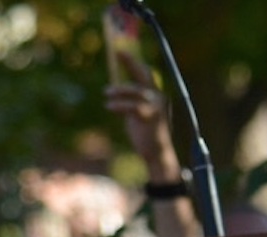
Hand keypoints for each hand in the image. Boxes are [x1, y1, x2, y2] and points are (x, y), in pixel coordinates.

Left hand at [105, 53, 182, 179]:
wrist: (157, 155)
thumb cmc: (146, 135)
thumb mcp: (136, 115)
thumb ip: (129, 101)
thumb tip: (114, 89)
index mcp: (156, 95)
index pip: (145, 74)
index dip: (133, 61)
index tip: (120, 51)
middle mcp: (159, 97)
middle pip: (144, 75)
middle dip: (131, 62)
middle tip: (117, 52)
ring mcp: (157, 107)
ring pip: (136, 91)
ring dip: (120, 90)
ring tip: (106, 92)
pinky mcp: (151, 117)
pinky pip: (133, 107)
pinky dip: (120, 105)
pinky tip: (109, 106)